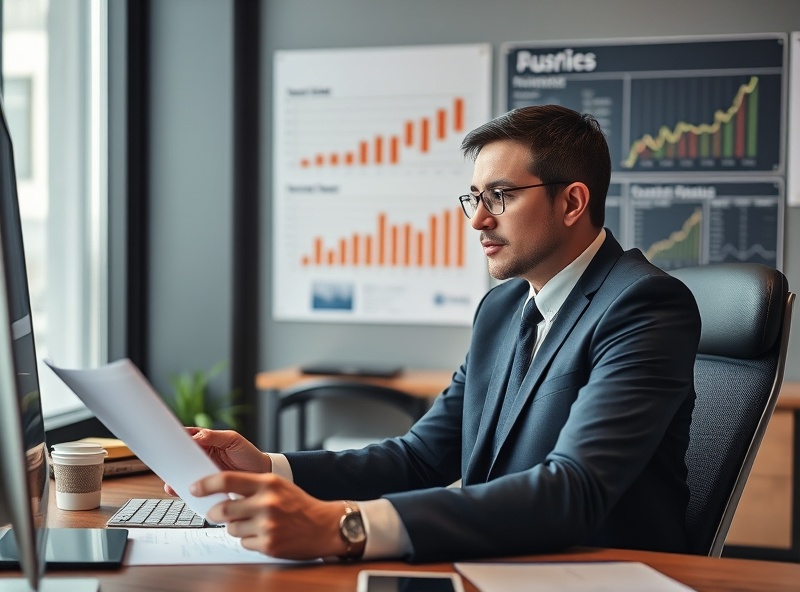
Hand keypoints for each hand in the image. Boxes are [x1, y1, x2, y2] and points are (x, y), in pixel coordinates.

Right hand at [164, 428, 271, 495]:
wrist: (261, 473)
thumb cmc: (248, 454)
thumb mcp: (233, 440)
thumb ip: (214, 437)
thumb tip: (196, 436)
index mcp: (206, 441)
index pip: (186, 438)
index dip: (174, 439)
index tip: (165, 442)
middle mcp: (202, 456)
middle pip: (181, 457)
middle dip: (171, 460)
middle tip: (164, 463)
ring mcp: (204, 471)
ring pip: (184, 473)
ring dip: (175, 477)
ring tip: (170, 480)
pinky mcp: (207, 486)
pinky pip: (192, 488)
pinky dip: (184, 490)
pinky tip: (179, 491)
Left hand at [191, 471, 346, 559]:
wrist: (326, 526)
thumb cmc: (300, 505)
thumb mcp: (278, 486)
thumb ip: (252, 487)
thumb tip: (221, 492)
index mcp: (268, 483)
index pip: (228, 479)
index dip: (206, 484)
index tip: (194, 487)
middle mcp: (266, 503)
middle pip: (223, 508)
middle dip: (214, 512)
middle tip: (215, 512)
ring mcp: (267, 525)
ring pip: (231, 528)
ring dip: (235, 526)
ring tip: (252, 523)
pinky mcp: (268, 544)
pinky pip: (243, 542)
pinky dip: (248, 539)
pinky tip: (264, 534)